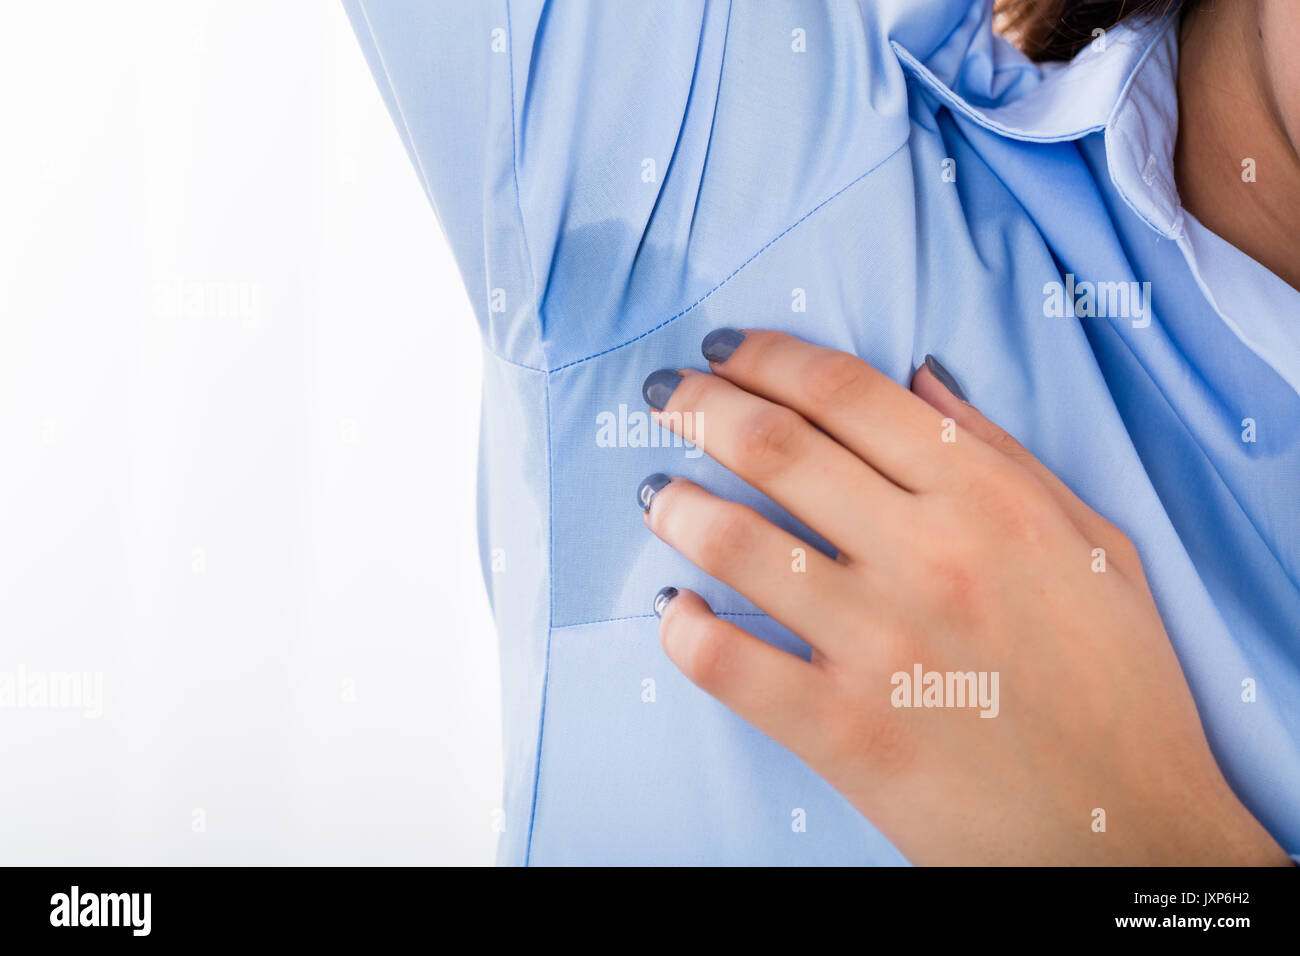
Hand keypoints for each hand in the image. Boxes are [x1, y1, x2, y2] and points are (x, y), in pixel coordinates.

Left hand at [638, 329, 1289, 864]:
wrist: (1130, 831)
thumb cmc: (1118, 686)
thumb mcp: (1092, 544)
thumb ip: (1003, 453)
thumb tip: (920, 379)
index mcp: (987, 499)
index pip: (845, 392)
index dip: (766, 356)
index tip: (726, 352)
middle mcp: (926, 555)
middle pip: (774, 445)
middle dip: (698, 406)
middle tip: (664, 399)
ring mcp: (877, 644)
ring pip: (734, 541)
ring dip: (677, 504)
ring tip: (658, 493)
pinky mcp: (842, 731)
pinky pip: (726, 662)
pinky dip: (680, 627)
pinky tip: (671, 608)